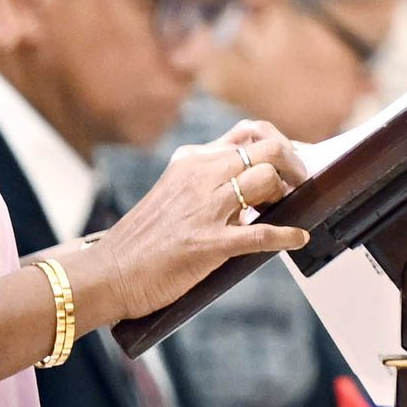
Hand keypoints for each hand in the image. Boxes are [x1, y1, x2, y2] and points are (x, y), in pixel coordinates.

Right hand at [71, 123, 306, 327]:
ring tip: (285, 208)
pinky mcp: (209, 243)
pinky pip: (263, 233)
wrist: (106, 274)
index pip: (249, 132)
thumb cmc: (142, 239)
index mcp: (191, 160)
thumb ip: (207, 179)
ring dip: (286, 194)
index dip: (280, 142)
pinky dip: (287, 236)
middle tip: (299, 182)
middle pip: (268, 149)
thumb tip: (255, 180)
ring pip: (266, 179)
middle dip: (293, 163)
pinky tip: (298, 239)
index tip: (293, 157)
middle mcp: (200, 176)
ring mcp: (205, 209)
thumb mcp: (172, 192)